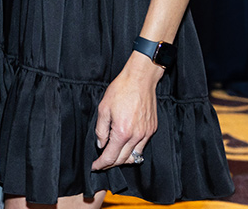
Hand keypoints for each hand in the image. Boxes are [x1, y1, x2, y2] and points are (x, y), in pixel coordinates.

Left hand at [91, 52, 162, 170]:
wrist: (140, 79)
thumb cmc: (121, 90)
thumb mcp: (103, 108)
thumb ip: (101, 130)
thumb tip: (100, 144)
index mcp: (122, 132)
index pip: (110, 157)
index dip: (101, 164)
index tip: (95, 167)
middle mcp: (136, 136)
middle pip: (122, 160)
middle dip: (110, 164)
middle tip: (101, 163)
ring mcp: (146, 134)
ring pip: (134, 157)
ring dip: (122, 159)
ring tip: (112, 156)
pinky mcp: (152, 129)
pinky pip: (142, 147)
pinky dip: (133, 151)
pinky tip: (125, 146)